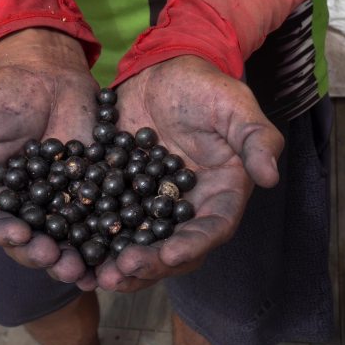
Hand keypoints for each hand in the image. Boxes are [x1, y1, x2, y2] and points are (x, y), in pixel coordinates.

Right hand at [0, 29, 96, 282]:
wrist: (45, 74)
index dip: (3, 234)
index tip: (20, 235)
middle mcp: (24, 207)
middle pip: (30, 240)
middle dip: (42, 254)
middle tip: (57, 260)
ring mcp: (59, 202)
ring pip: (65, 237)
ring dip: (73, 256)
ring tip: (82, 266)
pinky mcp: (90, 191)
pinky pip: (98, 215)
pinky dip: (104, 234)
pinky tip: (113, 248)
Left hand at [88, 55, 283, 291]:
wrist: (163, 69)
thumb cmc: (205, 87)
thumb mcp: (235, 106)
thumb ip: (256, 139)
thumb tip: (270, 176)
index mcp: (220, 194)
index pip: (212, 228)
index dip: (192, 245)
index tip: (171, 256)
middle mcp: (187, 207)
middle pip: (172, 247)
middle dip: (149, 264)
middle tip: (121, 271)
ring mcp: (152, 204)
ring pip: (139, 243)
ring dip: (119, 263)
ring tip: (96, 275)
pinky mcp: (122, 194)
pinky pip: (109, 221)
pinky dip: (95, 238)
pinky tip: (75, 250)